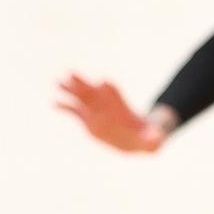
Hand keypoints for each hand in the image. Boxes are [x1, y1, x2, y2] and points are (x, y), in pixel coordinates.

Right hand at [55, 74, 172, 152]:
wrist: (140, 138)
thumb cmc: (149, 138)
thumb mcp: (154, 139)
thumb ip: (154, 138)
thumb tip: (158, 139)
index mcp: (123, 111)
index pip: (117, 97)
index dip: (111, 91)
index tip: (105, 82)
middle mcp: (109, 108)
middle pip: (95, 94)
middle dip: (85, 85)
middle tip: (72, 74)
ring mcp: (97, 113)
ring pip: (83, 99)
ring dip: (72, 91)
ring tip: (59, 82)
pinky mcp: (89, 120)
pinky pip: (76, 112)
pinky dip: (66, 107)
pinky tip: (55, 102)